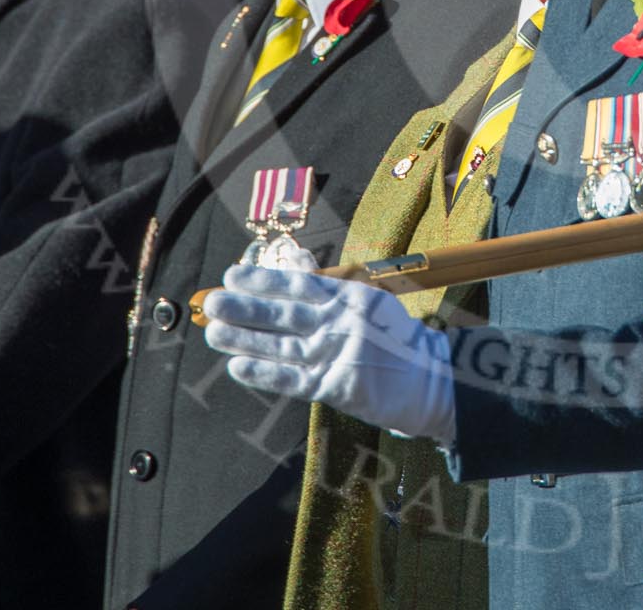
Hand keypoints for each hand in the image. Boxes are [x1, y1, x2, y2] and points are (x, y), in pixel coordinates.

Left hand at [202, 263, 456, 442]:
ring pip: (283, 345)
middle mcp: (342, 322)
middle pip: (285, 313)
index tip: (232, 275)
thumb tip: (291, 256)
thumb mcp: (365, 301)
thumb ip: (325, 284)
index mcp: (349, 296)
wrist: (430, 381)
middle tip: (213, 302)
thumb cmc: (392, 339)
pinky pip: (293, 379)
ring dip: (245, 339)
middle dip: (245, 308)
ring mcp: (338, 355)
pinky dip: (265, 373)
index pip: (299, 284)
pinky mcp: (337, 387)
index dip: (263, 279)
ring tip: (214, 334)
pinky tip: (238, 367)